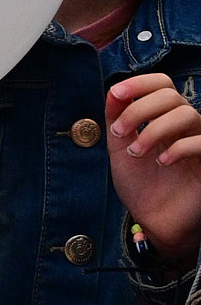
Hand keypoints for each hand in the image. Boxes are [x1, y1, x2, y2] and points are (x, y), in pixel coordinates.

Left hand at [105, 72, 200, 263]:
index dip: (140, 82)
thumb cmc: (140, 184)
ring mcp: (199, 141)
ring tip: (136, 152)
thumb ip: (116, 119)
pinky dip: (179, 147)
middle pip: (171, 95)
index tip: (117, 93)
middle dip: (140, 109)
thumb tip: (113, 90)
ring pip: (187, 113)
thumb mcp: (120, 148)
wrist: (154, 221)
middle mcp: (184, 125)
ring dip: (155, 129)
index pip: (162, 83)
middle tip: (119, 132)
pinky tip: (161, 162)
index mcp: (163, 117)